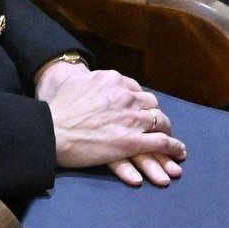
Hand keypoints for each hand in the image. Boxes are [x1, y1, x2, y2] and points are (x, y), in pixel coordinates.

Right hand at [38, 61, 181, 185]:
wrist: (50, 129)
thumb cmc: (56, 107)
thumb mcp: (74, 82)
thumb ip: (87, 79)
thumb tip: (83, 74)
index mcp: (114, 81)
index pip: (137, 91)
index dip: (142, 103)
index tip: (143, 111)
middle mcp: (127, 97)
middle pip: (152, 106)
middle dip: (156, 117)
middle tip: (160, 127)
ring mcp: (131, 120)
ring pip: (161, 123)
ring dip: (168, 134)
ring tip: (174, 143)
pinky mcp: (130, 142)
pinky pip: (160, 143)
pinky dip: (172, 148)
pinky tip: (178, 153)